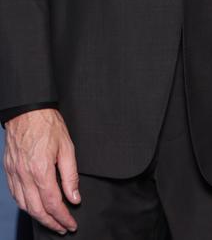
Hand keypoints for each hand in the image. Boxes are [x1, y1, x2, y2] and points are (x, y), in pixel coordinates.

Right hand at [3, 108, 79, 234]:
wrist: (27, 110)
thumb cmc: (48, 124)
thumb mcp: (67, 147)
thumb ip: (70, 175)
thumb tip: (74, 197)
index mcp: (41, 170)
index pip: (53, 203)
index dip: (63, 217)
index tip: (71, 224)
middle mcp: (25, 176)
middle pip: (37, 210)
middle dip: (52, 223)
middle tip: (63, 228)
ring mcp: (14, 174)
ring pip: (25, 206)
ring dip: (38, 217)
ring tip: (51, 221)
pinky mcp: (9, 171)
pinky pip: (16, 195)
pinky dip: (26, 206)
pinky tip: (35, 207)